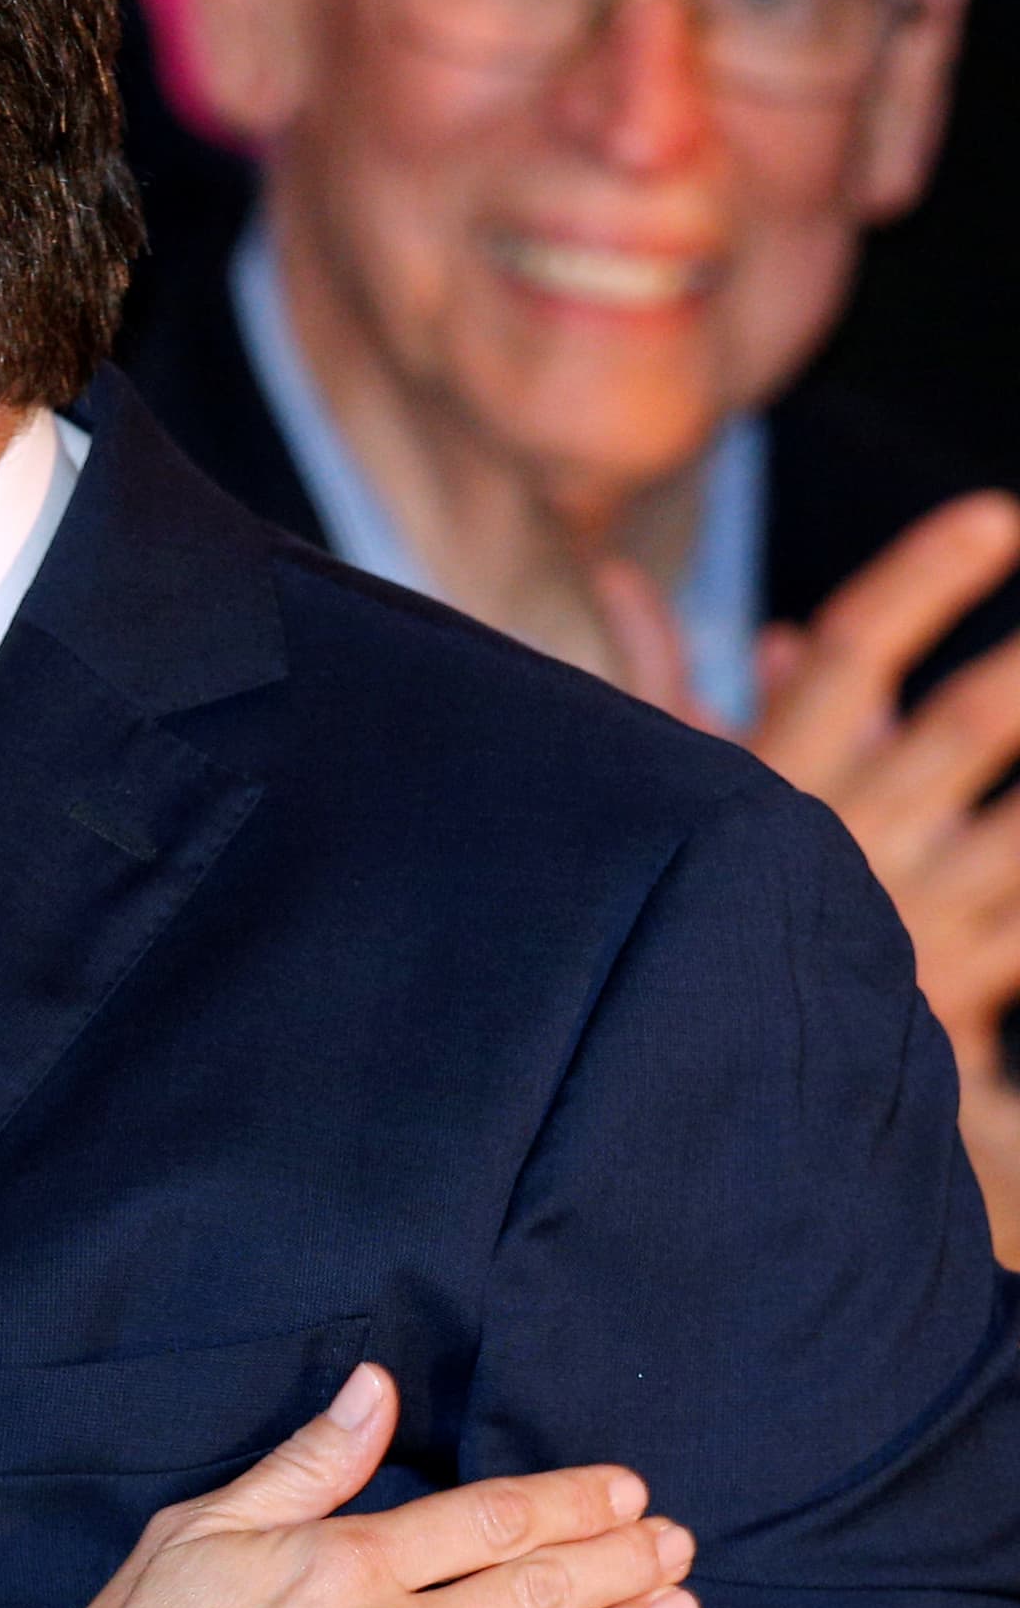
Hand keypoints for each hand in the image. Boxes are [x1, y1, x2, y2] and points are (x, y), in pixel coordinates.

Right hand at [600, 497, 1019, 1267]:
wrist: (675, 1090)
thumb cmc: (659, 905)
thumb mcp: (652, 787)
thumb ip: (653, 679)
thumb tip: (625, 579)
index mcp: (769, 783)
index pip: (847, 656)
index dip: (921, 581)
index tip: (995, 517)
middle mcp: (845, 840)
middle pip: (958, 734)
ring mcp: (913, 917)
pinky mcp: (961, 989)